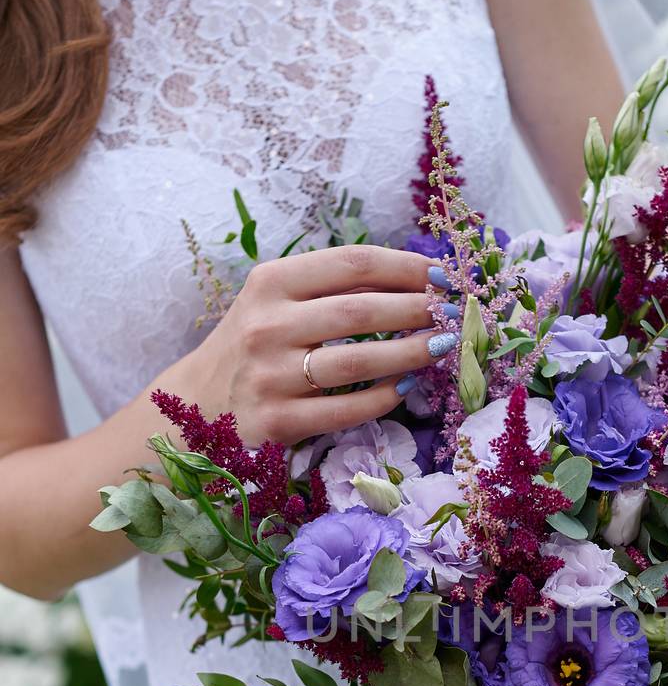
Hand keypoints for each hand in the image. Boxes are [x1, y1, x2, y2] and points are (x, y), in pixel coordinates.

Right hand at [175, 244, 448, 446]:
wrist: (195, 405)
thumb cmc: (251, 348)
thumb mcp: (275, 303)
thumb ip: (330, 290)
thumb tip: (412, 282)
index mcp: (270, 283)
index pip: (351, 263)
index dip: (405, 266)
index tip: (441, 274)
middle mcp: (267, 325)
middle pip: (360, 310)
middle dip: (417, 309)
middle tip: (454, 312)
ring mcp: (271, 375)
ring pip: (358, 360)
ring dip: (410, 352)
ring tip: (442, 346)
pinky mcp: (278, 421)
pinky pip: (346, 409)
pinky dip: (383, 397)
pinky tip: (405, 387)